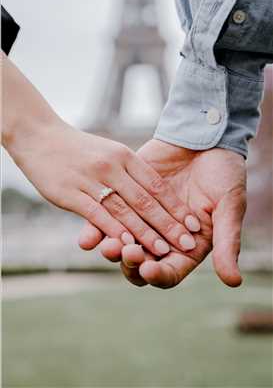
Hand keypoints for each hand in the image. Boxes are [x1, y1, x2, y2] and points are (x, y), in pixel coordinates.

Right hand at [2, 54, 199, 255]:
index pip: (156, 185)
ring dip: (145, 233)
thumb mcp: (110, 151)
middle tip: (188, 244)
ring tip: (164, 250)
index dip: (177, 207)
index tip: (194, 224)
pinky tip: (127, 243)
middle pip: (146, 200)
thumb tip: (152, 194)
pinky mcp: (71, 192)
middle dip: (169, 224)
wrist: (40, 136)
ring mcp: (91, 179)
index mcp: (124, 156)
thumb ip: (129, 171)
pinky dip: (114, 229)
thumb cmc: (79, 149)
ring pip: (125, 210)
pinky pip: (97, 214)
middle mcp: (112, 166)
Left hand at [80, 139, 246, 287]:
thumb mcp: (230, 206)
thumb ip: (227, 243)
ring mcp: (142, 220)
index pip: (170, 272)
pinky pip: (108, 219)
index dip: (159, 275)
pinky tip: (87, 238)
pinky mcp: (126, 200)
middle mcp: (162, 237)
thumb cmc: (224, 173)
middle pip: (142, 264)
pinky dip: (96, 230)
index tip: (150, 270)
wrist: (203, 138)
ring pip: (123, 245)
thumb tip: (234, 282)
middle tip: (129, 253)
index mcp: (187, 246)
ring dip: (113, 250)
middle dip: (132, 263)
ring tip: (107, 247)